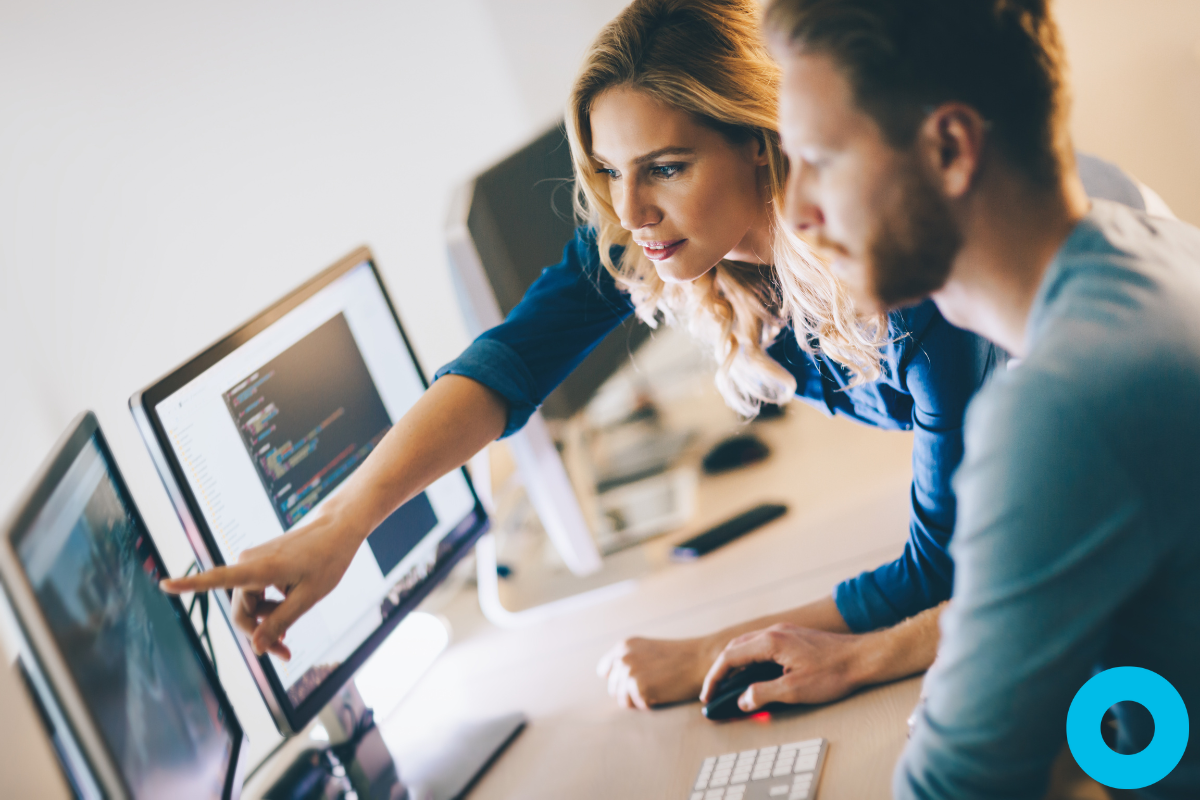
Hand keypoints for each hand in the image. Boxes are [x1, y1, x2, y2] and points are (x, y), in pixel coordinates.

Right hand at [160, 507, 361, 659]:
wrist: (338, 529)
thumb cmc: (327, 560)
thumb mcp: (309, 598)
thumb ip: (280, 622)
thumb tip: (256, 649)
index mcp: (260, 568)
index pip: (217, 578)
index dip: (190, 584)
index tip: (164, 584)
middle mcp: (249, 562)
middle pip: (240, 610)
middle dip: (258, 634)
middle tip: (285, 653)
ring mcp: (253, 561)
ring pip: (249, 604)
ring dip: (266, 622)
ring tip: (289, 637)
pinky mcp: (260, 563)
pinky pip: (256, 593)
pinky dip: (269, 607)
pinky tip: (286, 615)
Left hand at [597, 636, 715, 708]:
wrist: (700, 659)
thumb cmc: (678, 658)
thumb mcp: (647, 651)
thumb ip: (629, 660)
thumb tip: (611, 679)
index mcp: (623, 646)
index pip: (605, 671)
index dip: (618, 679)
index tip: (634, 681)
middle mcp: (622, 658)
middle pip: (614, 688)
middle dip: (630, 691)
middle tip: (653, 685)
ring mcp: (629, 673)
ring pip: (623, 700)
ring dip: (639, 700)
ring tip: (658, 688)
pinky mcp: (639, 688)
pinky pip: (638, 706)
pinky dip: (650, 704)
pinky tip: (663, 692)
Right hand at [700, 623, 867, 713]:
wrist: (864, 658)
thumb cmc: (833, 673)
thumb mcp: (794, 690)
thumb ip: (763, 694)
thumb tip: (743, 701)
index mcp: (770, 642)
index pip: (730, 657)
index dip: (715, 678)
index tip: (708, 695)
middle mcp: (774, 632)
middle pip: (736, 648)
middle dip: (721, 670)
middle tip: (714, 692)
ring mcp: (785, 632)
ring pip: (749, 646)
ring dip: (736, 665)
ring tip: (730, 686)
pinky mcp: (794, 638)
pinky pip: (762, 646)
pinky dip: (750, 661)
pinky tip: (755, 675)